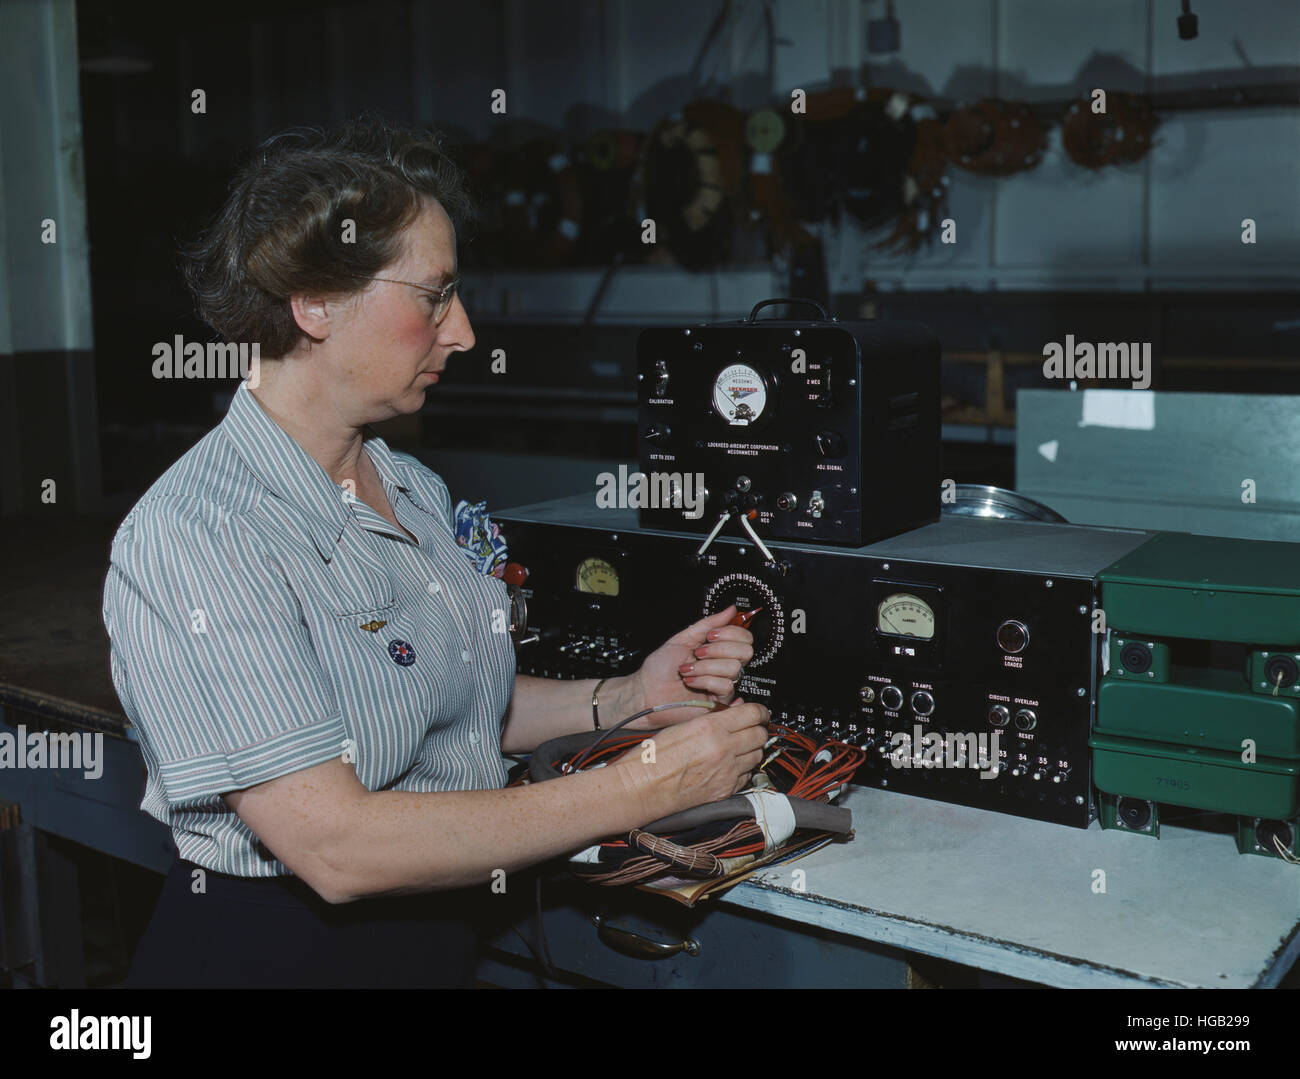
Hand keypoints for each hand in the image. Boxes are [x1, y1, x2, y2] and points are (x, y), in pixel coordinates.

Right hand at [615, 698, 770, 821]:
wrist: (641, 788)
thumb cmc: (652, 757)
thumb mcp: (681, 726)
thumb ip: (710, 720)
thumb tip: (730, 715)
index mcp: (710, 728)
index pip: (752, 713)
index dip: (759, 711)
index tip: (759, 712)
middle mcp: (723, 750)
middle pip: (760, 735)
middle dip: (758, 729)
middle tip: (751, 728)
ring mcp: (726, 772)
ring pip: (757, 756)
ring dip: (752, 749)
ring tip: (740, 747)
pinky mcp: (725, 791)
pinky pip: (747, 776)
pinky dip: (743, 769)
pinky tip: (730, 765)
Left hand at [632, 605, 753, 724]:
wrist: (647, 690)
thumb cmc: (660, 667)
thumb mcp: (683, 638)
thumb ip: (708, 623)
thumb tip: (730, 610)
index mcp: (717, 649)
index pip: (744, 637)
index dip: (731, 632)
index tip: (710, 635)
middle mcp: (723, 665)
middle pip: (746, 651)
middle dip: (719, 649)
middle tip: (699, 652)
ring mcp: (722, 682)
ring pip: (734, 668)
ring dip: (706, 666)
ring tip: (688, 669)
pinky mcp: (720, 700)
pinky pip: (725, 685)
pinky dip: (704, 680)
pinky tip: (691, 681)